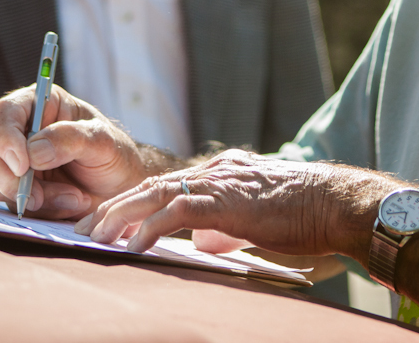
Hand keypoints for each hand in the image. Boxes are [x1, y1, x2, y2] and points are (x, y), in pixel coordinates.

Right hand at [0, 85, 146, 219]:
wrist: (122, 188)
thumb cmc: (114, 155)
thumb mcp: (103, 141)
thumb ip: (70, 139)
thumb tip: (32, 152)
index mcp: (40, 104)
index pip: (5, 112)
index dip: (6, 137)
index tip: (22, 165)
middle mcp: (22, 130)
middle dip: (10, 178)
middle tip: (37, 197)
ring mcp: (17, 161)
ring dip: (35, 197)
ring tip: (75, 197)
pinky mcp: (19, 189)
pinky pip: (12, 203)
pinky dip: (40, 209)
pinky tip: (69, 203)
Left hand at [73, 149, 393, 257]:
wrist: (336, 203)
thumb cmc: (306, 216)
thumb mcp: (257, 220)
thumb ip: (226, 225)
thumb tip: (203, 243)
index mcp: (222, 174)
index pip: (166, 184)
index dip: (132, 201)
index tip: (105, 219)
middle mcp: (215, 172)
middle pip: (151, 185)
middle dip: (113, 207)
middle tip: (82, 229)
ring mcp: (220, 184)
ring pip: (156, 194)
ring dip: (121, 216)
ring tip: (94, 237)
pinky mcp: (226, 202)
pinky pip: (177, 213)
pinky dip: (150, 229)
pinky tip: (133, 246)